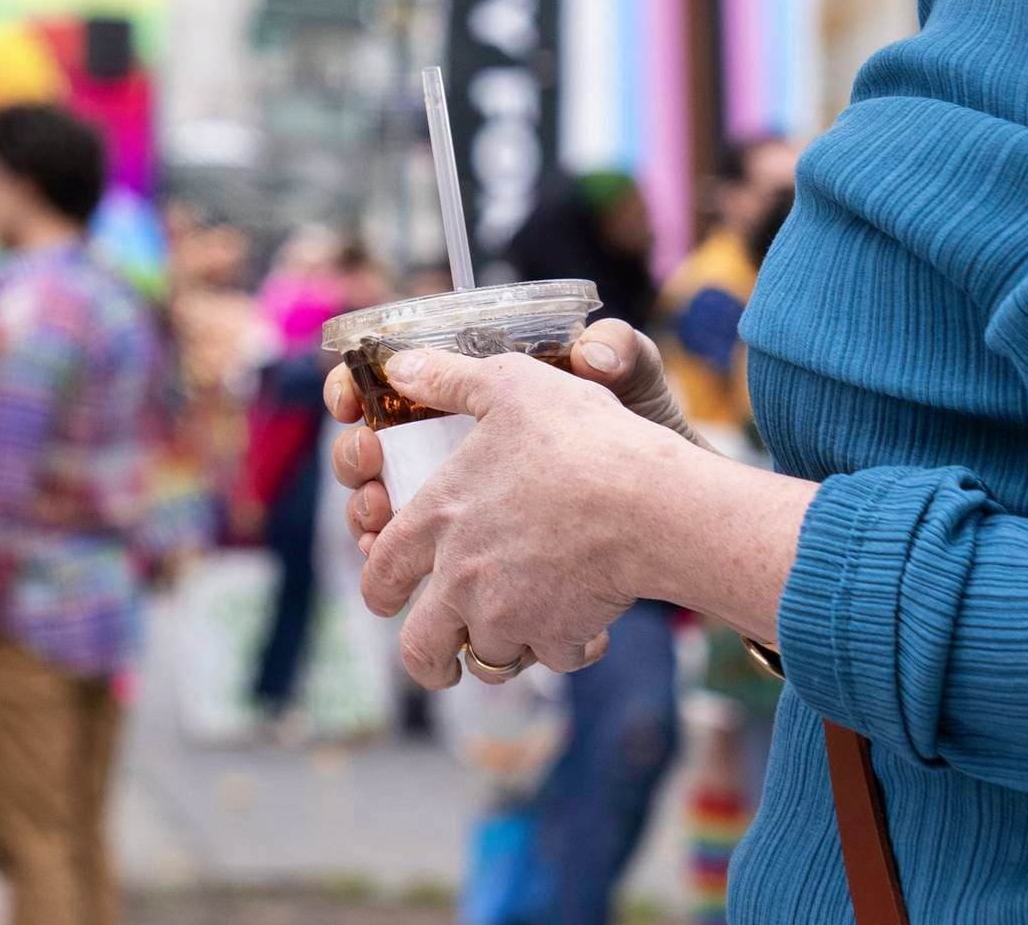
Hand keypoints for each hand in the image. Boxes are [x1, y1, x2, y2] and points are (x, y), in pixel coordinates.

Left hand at [348, 341, 702, 686]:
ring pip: (488, 658)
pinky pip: (552, 657)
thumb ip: (450, 379)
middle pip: (422, 648)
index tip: (386, 601)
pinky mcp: (557, 638)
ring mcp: (507, 616)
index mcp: (436, 521)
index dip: (379, 590)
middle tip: (442, 658)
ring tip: (521, 629)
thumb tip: (402, 366)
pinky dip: (563, 647)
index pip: (380, 572)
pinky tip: (583, 625)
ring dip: (502, 647)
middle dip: (429, 661)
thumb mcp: (509, 385)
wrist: (649, 504)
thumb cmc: (578, 439)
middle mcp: (460, 579)